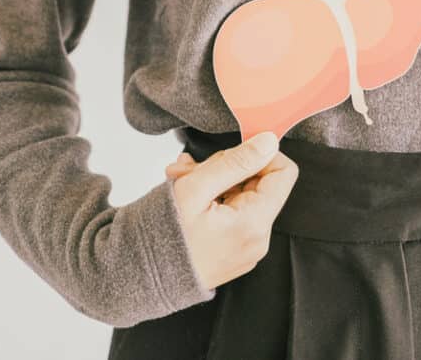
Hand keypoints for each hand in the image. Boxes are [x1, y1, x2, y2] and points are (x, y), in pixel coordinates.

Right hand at [165, 133, 298, 289]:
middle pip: (259, 184)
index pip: (284, 173)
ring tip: (178, 179)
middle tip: (188, 167)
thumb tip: (269, 141)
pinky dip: (211, 200)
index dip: (261, 155)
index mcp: (254, 224)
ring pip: (241, 196)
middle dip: (225, 168)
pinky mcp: (232, 252)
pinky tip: (183, 195)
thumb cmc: (161, 236)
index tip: (231, 151)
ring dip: (211, 181)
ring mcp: (246, 248)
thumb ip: (235, 162)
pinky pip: (232, 215)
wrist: (136, 280)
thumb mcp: (196, 188)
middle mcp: (257, 239)